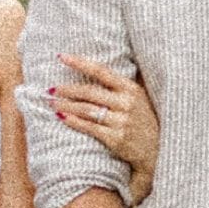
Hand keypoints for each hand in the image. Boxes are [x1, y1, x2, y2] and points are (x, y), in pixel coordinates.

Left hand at [50, 57, 159, 204]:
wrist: (157, 150)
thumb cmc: (144, 120)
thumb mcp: (138, 98)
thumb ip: (119, 86)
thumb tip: (91, 70)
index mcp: (131, 88)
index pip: (101, 71)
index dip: (80, 63)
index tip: (61, 57)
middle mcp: (126, 103)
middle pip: (89, 92)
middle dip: (67, 90)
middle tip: (51, 89)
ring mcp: (122, 121)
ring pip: (87, 110)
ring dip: (66, 106)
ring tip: (52, 103)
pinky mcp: (116, 138)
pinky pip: (90, 127)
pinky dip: (74, 122)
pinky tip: (63, 118)